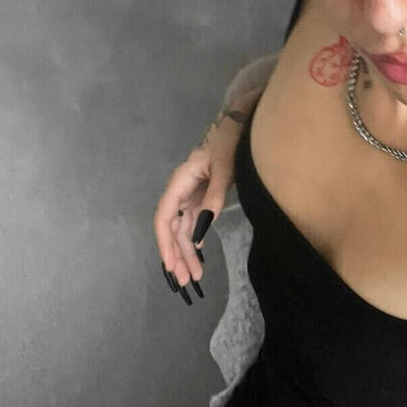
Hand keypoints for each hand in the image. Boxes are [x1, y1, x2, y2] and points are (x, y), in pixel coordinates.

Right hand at [153, 87, 260, 302]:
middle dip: (176, 255)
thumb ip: (213, 198)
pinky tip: (199, 255)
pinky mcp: (203, 196)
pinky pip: (194, 223)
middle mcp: (181, 190)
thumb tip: (200, 231)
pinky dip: (195, 240)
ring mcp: (191, 194)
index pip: (164, 218)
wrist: (242, 125)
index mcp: (180, 182)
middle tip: (183, 281)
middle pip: (173, 228)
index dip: (165, 243)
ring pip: (184, 228)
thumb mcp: (225, 169)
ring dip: (187, 252)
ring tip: (194, 276)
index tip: (171, 265)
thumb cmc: (230, 142)